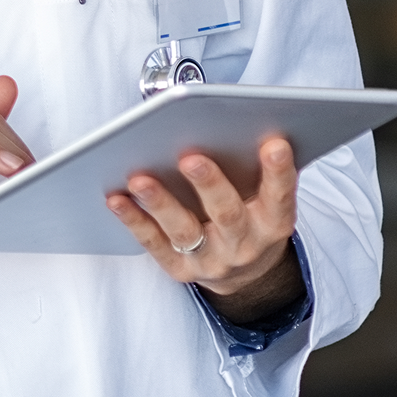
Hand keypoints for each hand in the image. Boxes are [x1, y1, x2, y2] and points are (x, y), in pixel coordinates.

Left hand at [106, 137, 303, 321]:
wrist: (246, 274)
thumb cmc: (252, 215)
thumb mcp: (267, 197)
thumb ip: (257, 167)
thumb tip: (238, 123)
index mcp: (273, 223)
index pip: (280, 197)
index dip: (279, 172)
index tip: (275, 144)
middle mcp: (244, 245)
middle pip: (227, 215)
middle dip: (209, 185)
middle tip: (191, 158)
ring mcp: (212, 260)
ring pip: (184, 231)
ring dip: (161, 203)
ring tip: (140, 178)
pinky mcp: (181, 269)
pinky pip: (155, 244)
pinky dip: (135, 220)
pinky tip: (117, 198)